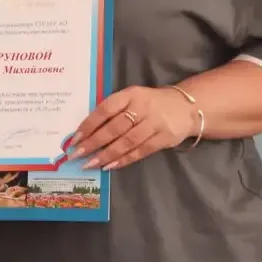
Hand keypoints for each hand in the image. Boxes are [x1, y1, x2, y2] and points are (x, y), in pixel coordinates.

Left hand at [70, 85, 198, 170]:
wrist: (186, 107)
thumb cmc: (150, 102)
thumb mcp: (132, 97)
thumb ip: (114, 109)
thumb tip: (87, 129)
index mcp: (130, 95)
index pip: (105, 109)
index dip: (89, 124)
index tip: (74, 138)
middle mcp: (142, 108)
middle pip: (114, 128)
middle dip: (93, 142)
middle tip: (76, 155)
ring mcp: (154, 123)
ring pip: (126, 142)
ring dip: (106, 154)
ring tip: (90, 164)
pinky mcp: (164, 138)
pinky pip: (141, 151)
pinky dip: (124, 159)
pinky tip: (110, 166)